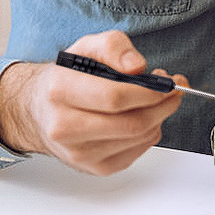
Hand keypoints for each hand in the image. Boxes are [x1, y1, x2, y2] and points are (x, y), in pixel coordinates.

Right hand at [0, 30, 185, 174]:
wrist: (41, 111)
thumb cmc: (68, 80)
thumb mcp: (86, 49)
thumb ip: (113, 47)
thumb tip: (137, 66)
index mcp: (59, 91)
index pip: (115, 98)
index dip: (149, 92)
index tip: (167, 84)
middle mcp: (64, 127)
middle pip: (132, 123)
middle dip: (162, 107)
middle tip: (173, 93)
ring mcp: (81, 153)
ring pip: (138, 138)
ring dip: (158, 119)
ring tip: (158, 102)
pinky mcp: (97, 168)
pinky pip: (137, 151)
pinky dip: (149, 134)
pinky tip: (143, 120)